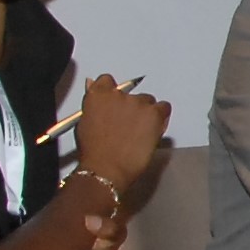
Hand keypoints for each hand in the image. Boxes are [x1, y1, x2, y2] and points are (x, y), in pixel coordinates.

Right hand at [73, 74, 169, 190]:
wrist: (107, 168)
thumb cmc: (94, 152)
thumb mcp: (85, 123)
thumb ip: (94, 103)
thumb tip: (94, 89)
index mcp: (98, 95)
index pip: (108, 81)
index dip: (113, 93)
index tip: (116, 103)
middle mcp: (119, 95)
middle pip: (132, 94)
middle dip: (133, 107)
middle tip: (129, 126)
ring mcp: (138, 103)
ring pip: (149, 102)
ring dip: (147, 114)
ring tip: (140, 133)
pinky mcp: (154, 113)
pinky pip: (164, 108)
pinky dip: (161, 118)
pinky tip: (152, 131)